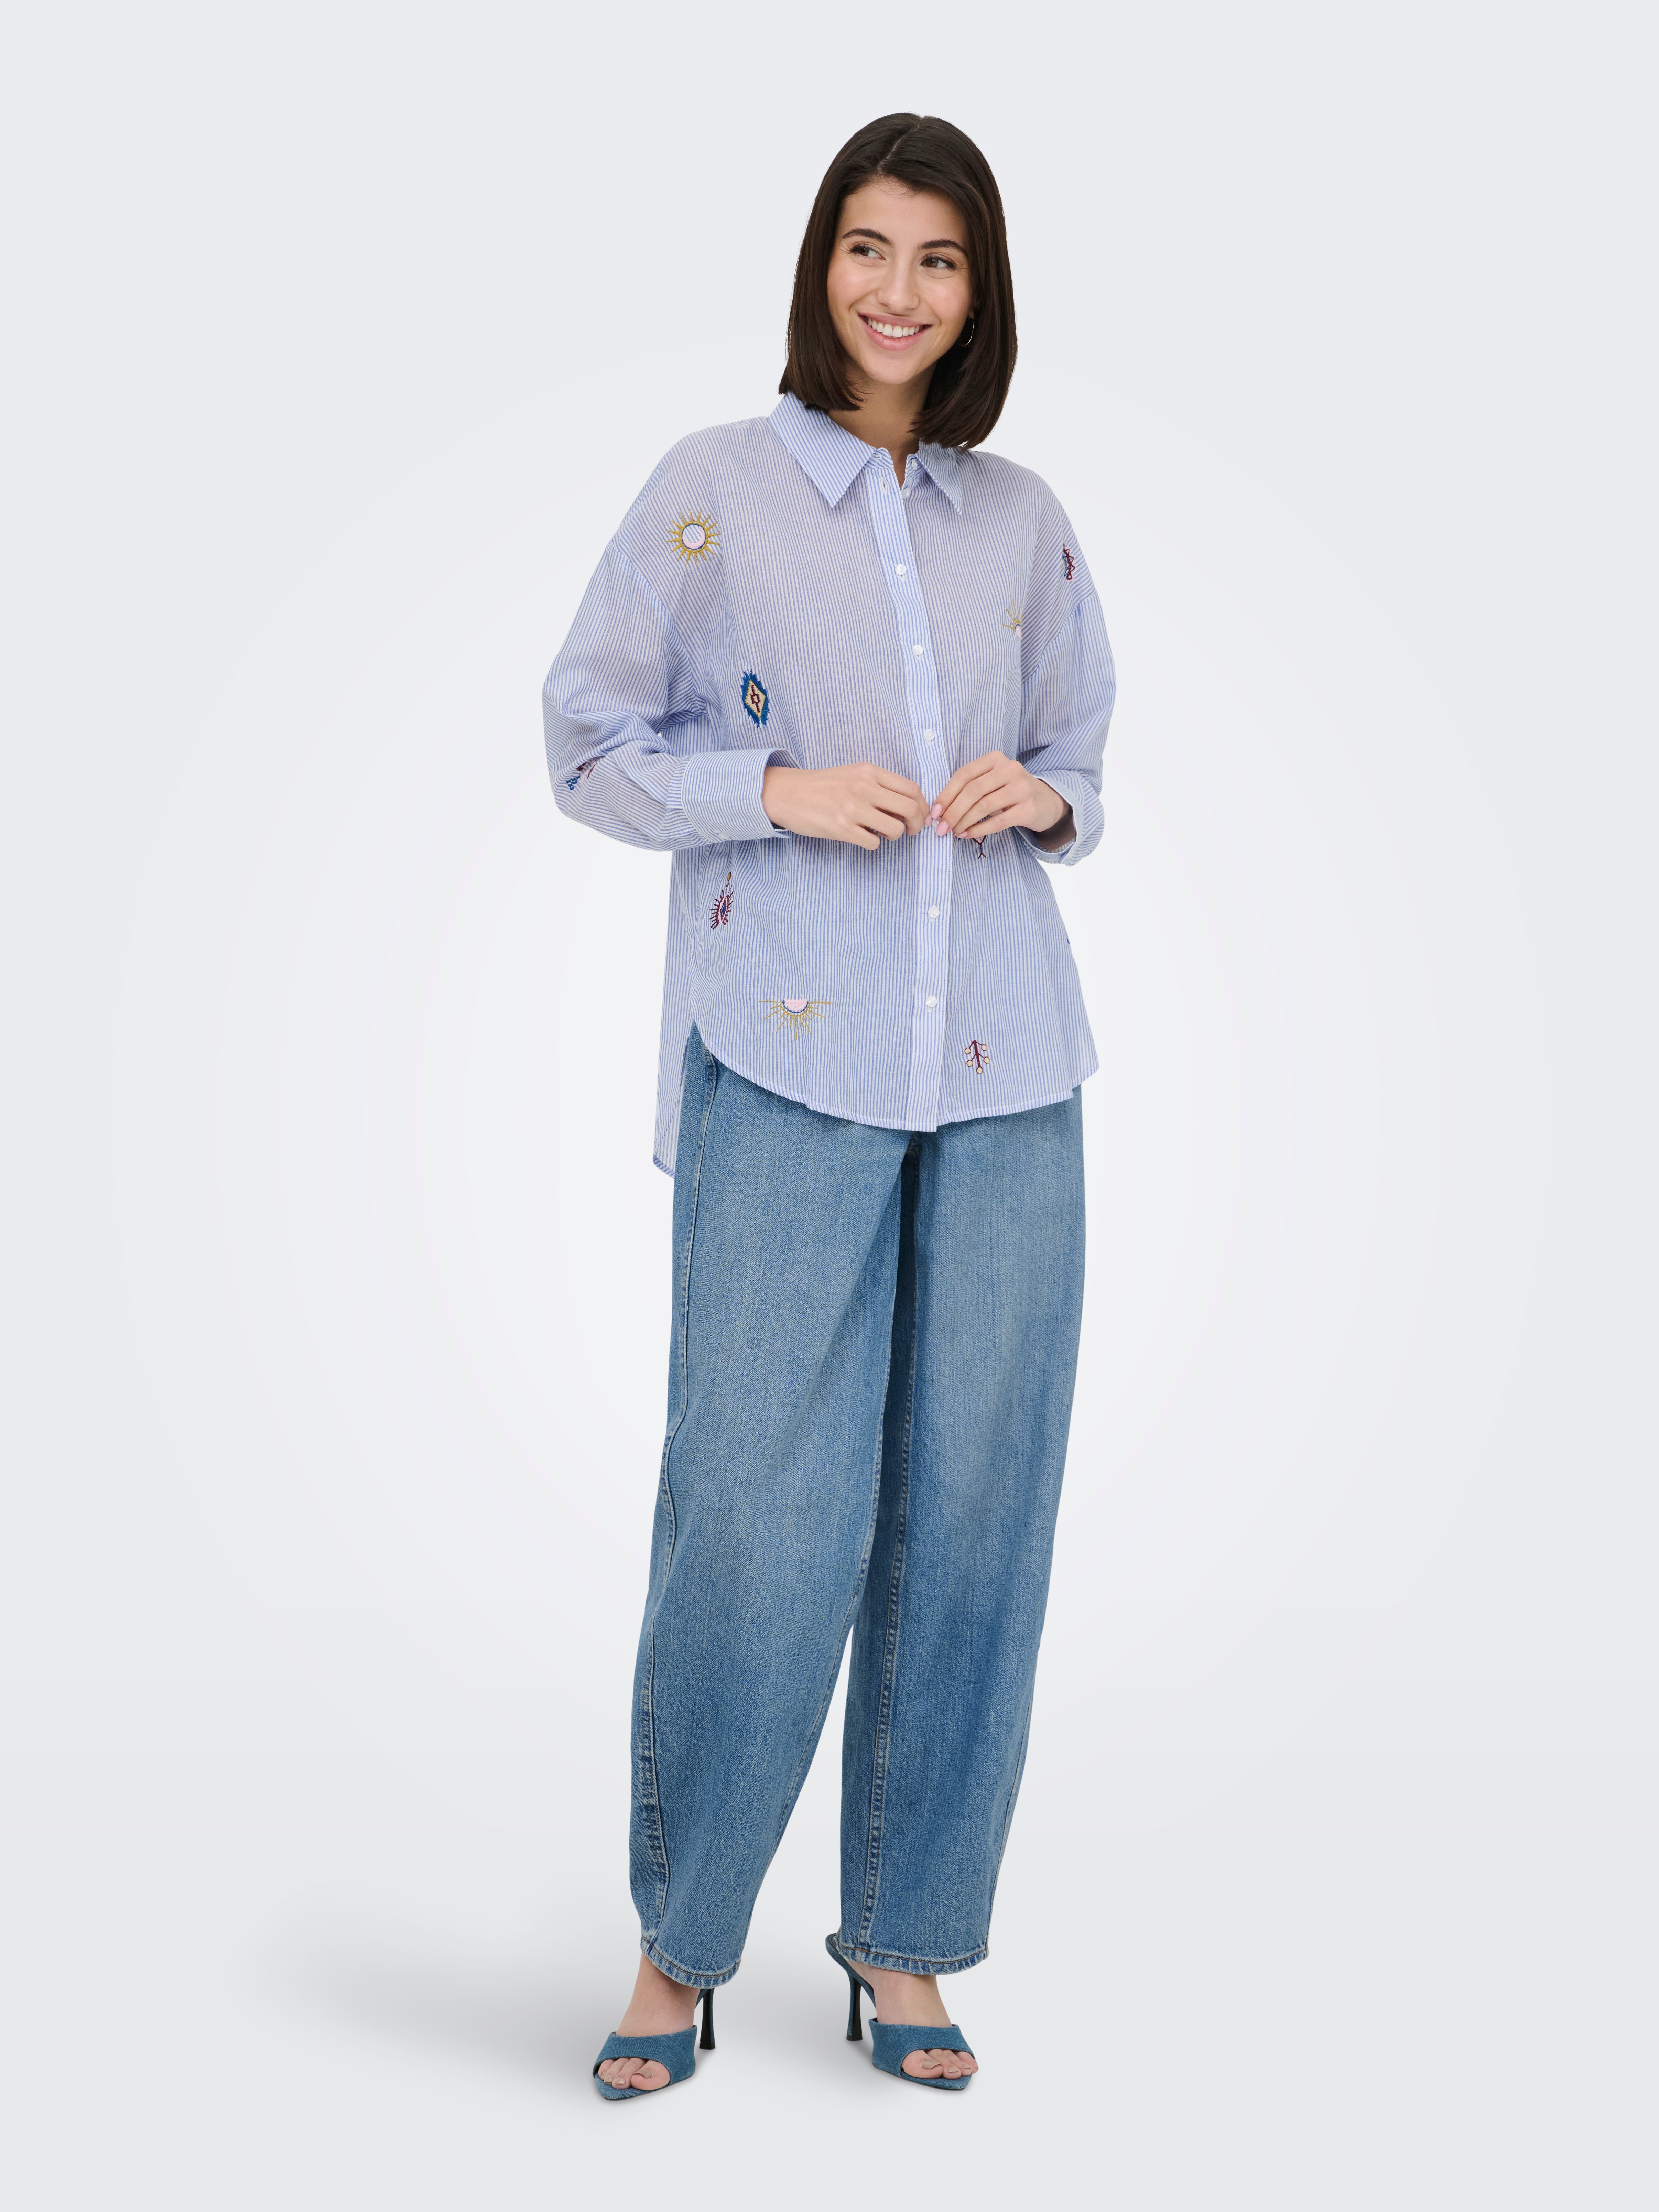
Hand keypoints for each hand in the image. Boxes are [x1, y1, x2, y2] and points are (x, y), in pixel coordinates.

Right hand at [762, 763, 928, 850]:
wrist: (788, 793)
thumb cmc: (823, 786)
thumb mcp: (853, 774)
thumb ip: (879, 786)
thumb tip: (906, 808)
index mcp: (869, 772)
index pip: (911, 788)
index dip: (922, 805)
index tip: (919, 815)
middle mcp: (864, 787)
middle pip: (910, 808)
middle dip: (916, 824)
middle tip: (910, 831)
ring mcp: (853, 808)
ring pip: (895, 829)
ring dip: (894, 836)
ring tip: (882, 833)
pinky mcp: (841, 828)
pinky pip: (874, 843)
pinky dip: (873, 844)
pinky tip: (863, 837)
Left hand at [930, 752, 1072, 848]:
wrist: (1047, 801)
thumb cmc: (1010, 792)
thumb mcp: (992, 781)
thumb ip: (970, 787)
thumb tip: (940, 809)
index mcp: (995, 759)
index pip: (964, 775)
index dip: (946, 794)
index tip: (934, 812)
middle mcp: (1010, 769)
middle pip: (973, 790)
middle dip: (953, 811)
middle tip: (940, 828)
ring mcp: (1021, 788)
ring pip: (984, 806)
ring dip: (964, 821)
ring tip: (952, 832)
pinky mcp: (1028, 809)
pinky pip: (998, 821)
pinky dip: (979, 829)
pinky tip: (967, 835)